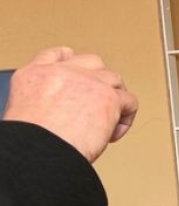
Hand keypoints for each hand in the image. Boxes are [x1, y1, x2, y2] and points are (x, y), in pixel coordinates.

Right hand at [3, 47, 138, 162]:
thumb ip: (41, 100)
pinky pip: (130, 102)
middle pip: (93, 64)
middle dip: (100, 83)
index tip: (81, 74)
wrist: (39, 149)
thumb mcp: (23, 109)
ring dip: (116, 100)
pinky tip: (113, 133)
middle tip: (98, 107)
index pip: (58, 55)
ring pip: (114, 80)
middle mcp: (62, 72)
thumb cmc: (32, 141)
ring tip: (108, 122)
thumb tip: (59, 112)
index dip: (73, 62)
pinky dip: (126, 119)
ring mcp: (87, 82)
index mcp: (35, 75)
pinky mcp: (108, 97)